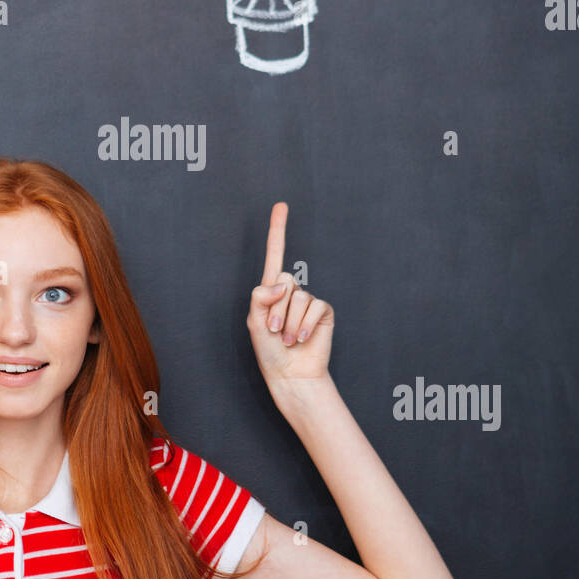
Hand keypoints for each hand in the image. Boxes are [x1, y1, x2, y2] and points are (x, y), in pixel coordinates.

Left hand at [246, 202, 333, 387]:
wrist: (290, 373)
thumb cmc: (269, 350)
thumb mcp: (254, 321)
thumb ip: (261, 297)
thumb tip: (283, 284)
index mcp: (271, 290)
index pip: (275, 255)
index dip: (278, 230)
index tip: (281, 206)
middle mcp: (291, 291)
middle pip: (284, 279)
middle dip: (276, 308)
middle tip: (273, 331)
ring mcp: (308, 301)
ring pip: (298, 296)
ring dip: (288, 322)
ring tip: (286, 339)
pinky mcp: (323, 311)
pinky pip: (314, 306)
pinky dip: (303, 324)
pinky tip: (300, 338)